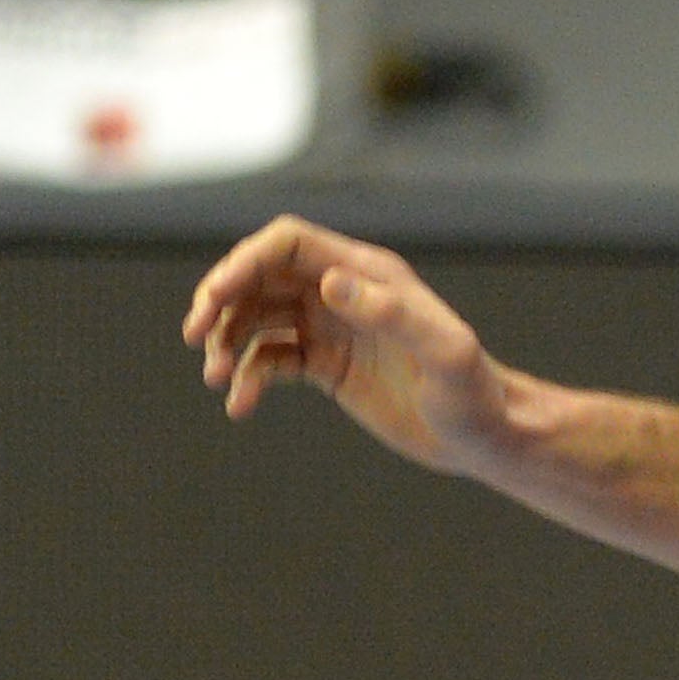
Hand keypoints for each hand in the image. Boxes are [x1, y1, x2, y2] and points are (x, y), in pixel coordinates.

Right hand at [184, 216, 509, 475]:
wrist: (483, 436)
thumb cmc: (472, 392)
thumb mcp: (442, 352)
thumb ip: (392, 313)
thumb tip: (330, 281)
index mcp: (368, 275)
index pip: (289, 243)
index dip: (245, 261)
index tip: (214, 299)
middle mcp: (346, 293)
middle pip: (262, 275)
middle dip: (221, 298)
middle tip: (195, 338)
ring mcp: (333, 328)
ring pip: (257, 317)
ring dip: (227, 341)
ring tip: (216, 379)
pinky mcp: (327, 366)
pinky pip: (269, 360)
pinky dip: (247, 378)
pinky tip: (239, 407)